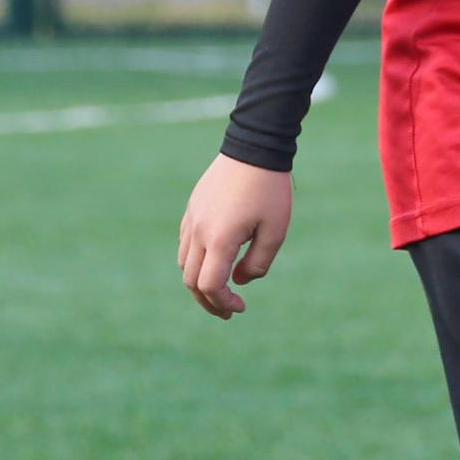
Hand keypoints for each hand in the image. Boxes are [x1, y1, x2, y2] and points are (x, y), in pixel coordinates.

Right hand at [178, 154, 292, 319]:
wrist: (254, 148)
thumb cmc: (270, 190)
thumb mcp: (275, 231)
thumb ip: (258, 263)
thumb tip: (238, 281)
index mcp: (220, 239)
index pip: (210, 285)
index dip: (223, 303)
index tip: (241, 307)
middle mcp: (199, 231)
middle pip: (191, 280)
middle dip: (208, 300)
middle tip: (228, 311)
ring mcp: (191, 219)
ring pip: (184, 263)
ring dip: (199, 282)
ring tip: (221, 289)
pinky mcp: (192, 208)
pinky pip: (185, 244)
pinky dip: (195, 261)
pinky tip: (215, 261)